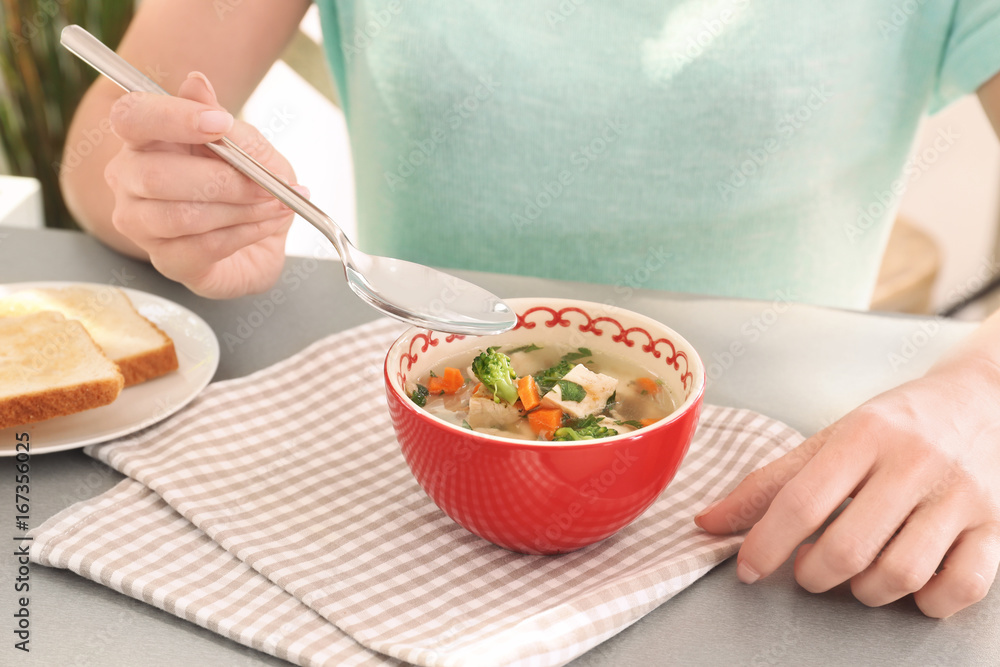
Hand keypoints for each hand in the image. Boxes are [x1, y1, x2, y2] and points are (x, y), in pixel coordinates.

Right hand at [105, 72, 304, 297]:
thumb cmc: (247, 188)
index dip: (172, 119)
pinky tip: (267, 224)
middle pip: (154, 175)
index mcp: (145, 140)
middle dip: (223, 179)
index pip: (132, 119)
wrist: (264, 240)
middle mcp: (129, 180)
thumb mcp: (252, 149)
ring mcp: (141, 224)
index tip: (220, 123)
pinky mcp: (167, 261)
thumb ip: (225, 124)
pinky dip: (246, 233)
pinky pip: (204, 247)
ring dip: (240, 209)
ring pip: (181, 215)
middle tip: (268, 184)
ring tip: (276, 204)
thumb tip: (196, 83)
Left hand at [695, 363, 999, 616]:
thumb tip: (709, 522)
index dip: (765, 544)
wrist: (982, 399)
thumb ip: (770, 483)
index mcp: (864, 436)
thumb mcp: (831, 439)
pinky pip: (961, 588)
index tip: (747, 568)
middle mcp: (914, 464)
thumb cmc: (897, 424)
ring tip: (853, 572)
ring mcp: (960, 497)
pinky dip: (928, 601)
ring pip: (901, 575)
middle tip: (805, 569)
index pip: (802, 501)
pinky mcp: (994, 526)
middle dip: (812, 575)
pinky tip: (908, 583)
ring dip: (864, 591)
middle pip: (849, 549)